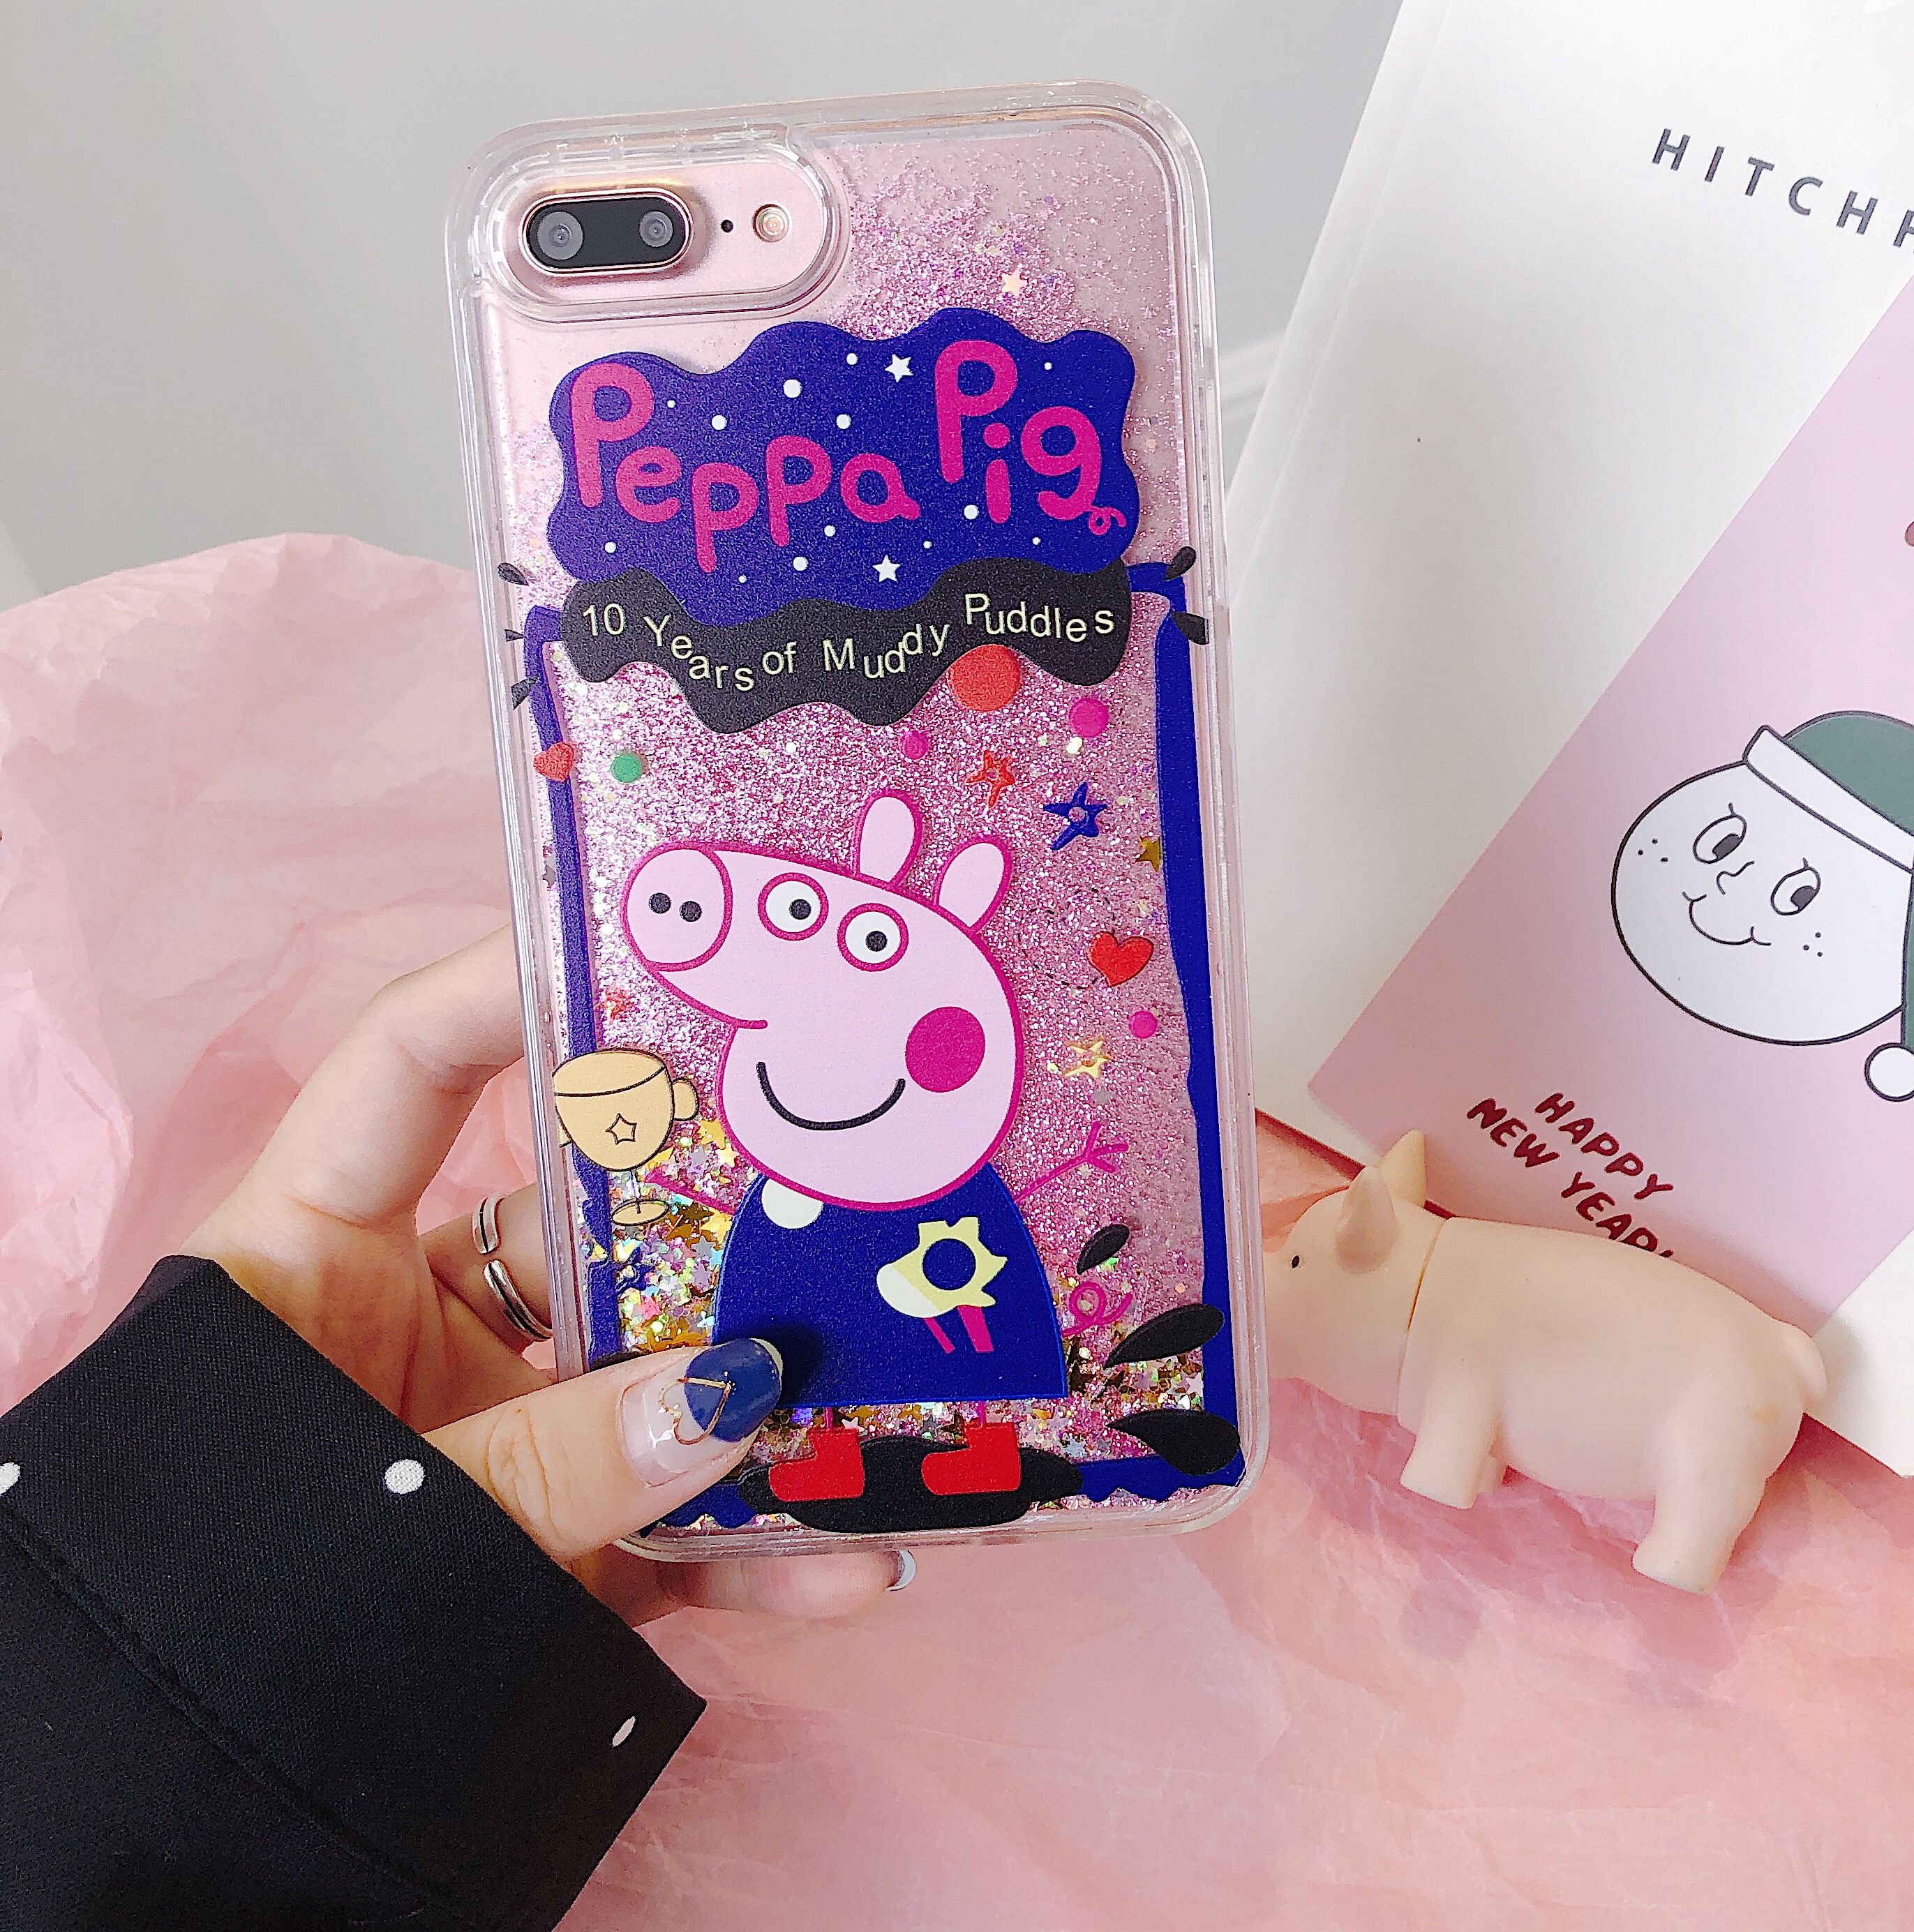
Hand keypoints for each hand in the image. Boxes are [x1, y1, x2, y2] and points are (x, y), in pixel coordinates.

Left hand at [184, 930, 900, 1623]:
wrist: (182, 1805)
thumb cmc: (221, 1607)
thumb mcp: (381, 1517)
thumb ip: (553, 1461)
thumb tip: (740, 1393)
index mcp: (312, 1260)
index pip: (409, 1070)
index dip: (507, 991)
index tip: (645, 953)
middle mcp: (412, 1324)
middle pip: (585, 1231)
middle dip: (712, 1228)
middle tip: (834, 1190)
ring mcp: (492, 1432)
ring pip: (651, 1381)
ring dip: (769, 1407)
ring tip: (886, 1405)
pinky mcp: (549, 1545)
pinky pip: (667, 1527)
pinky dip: (755, 1555)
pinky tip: (850, 1568)